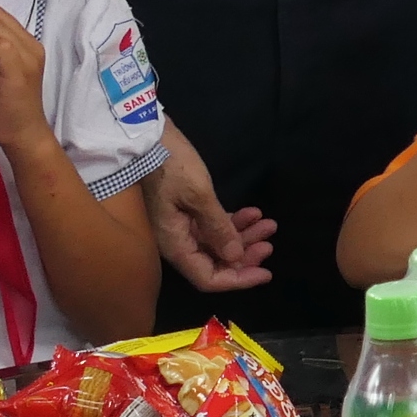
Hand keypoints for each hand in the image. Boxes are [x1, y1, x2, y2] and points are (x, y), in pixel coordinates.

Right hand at [149, 121, 274, 293]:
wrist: (147, 136)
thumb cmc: (171, 165)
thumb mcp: (199, 195)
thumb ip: (218, 229)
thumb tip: (235, 257)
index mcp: (175, 245)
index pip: (207, 278)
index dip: (238, 280)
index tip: (265, 272)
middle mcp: (176, 242)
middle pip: (215, 263)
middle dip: (245, 256)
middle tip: (269, 243)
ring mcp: (180, 227)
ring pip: (217, 244)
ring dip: (244, 237)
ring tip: (268, 224)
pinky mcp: (186, 212)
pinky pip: (212, 227)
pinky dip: (233, 222)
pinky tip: (252, 212)